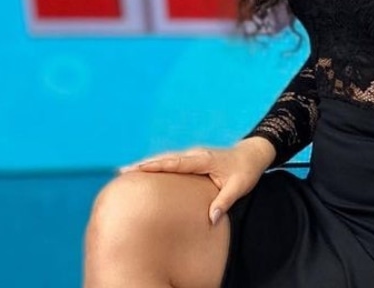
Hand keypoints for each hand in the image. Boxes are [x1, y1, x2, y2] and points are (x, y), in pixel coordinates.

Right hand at [119, 137, 275, 225]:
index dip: (156, 165)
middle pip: (164, 159)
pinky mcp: (192, 160)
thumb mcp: (238, 188)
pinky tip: (143, 172)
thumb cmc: (245, 171)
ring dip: (146, 164)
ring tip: (125, 172)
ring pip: (165, 159)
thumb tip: (211, 219)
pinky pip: (170, 162)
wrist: (251, 155)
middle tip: (122, 171)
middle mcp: (195, 154)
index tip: (138, 169)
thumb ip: (223, 202)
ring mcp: (192, 156)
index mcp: (203, 159)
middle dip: (143, 164)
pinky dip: (156, 165)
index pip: (176, 162)